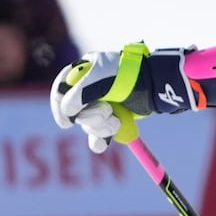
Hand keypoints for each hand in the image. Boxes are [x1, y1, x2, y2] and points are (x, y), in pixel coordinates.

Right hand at [50, 44, 198, 152]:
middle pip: (74, 111)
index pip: (61, 90)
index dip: (59, 106)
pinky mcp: (110, 118)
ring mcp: (99, 104)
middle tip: (107, 112)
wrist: (156, 86)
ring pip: (87, 125)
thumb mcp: (102, 78)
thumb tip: (66, 112)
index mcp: (82, 72)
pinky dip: (100, 140)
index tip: (66, 122)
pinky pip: (97, 135)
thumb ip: (81, 93)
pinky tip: (104, 143)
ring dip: (100, 127)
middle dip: (90, 117)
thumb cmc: (129, 75)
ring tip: (116, 120)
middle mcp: (88, 89)